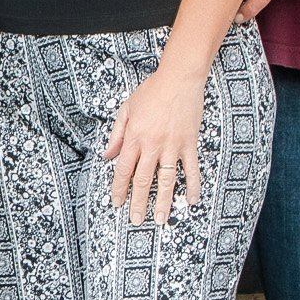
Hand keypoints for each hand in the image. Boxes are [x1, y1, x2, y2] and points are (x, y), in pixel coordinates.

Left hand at [105, 68, 204, 225]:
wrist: (179, 78)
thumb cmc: (152, 90)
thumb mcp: (127, 108)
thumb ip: (117, 134)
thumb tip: (108, 155)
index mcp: (134, 137)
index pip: (123, 170)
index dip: (119, 188)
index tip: (117, 203)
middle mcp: (152, 145)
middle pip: (143, 180)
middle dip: (138, 203)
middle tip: (137, 220)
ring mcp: (172, 146)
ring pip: (166, 180)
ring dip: (163, 202)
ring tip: (160, 220)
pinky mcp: (189, 143)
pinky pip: (191, 169)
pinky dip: (192, 186)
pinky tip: (191, 201)